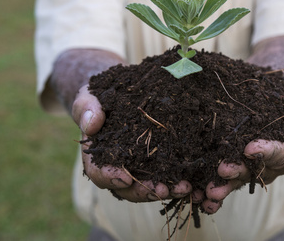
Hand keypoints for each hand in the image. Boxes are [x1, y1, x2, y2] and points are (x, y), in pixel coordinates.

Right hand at [72, 85, 192, 201]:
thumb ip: (87, 109)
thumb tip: (92, 124)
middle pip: (127, 187)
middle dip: (144, 191)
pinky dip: (179, 181)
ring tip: (184, 188)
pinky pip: (167, 176)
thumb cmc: (101, 97)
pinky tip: (195, 183)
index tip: (124, 177)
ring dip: (167, 190)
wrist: (120, 93)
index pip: (99, 173)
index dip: (110, 177)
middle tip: (161, 190)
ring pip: (150, 186)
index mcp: (98, 156)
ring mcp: (139, 167)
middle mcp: (118, 168)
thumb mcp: (89, 97)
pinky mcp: (158, 162)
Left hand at [200, 95, 283, 212]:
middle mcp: (267, 165)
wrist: (260, 89)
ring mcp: (246, 167)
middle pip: (254, 172)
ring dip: (221, 188)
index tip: (250, 148)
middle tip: (222, 172)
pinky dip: (206, 188)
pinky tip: (195, 194)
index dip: (266, 152)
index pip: (280, 155)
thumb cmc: (283, 97)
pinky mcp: (225, 164)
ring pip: (235, 180)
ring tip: (207, 193)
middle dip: (238, 173)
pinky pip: (218, 178)